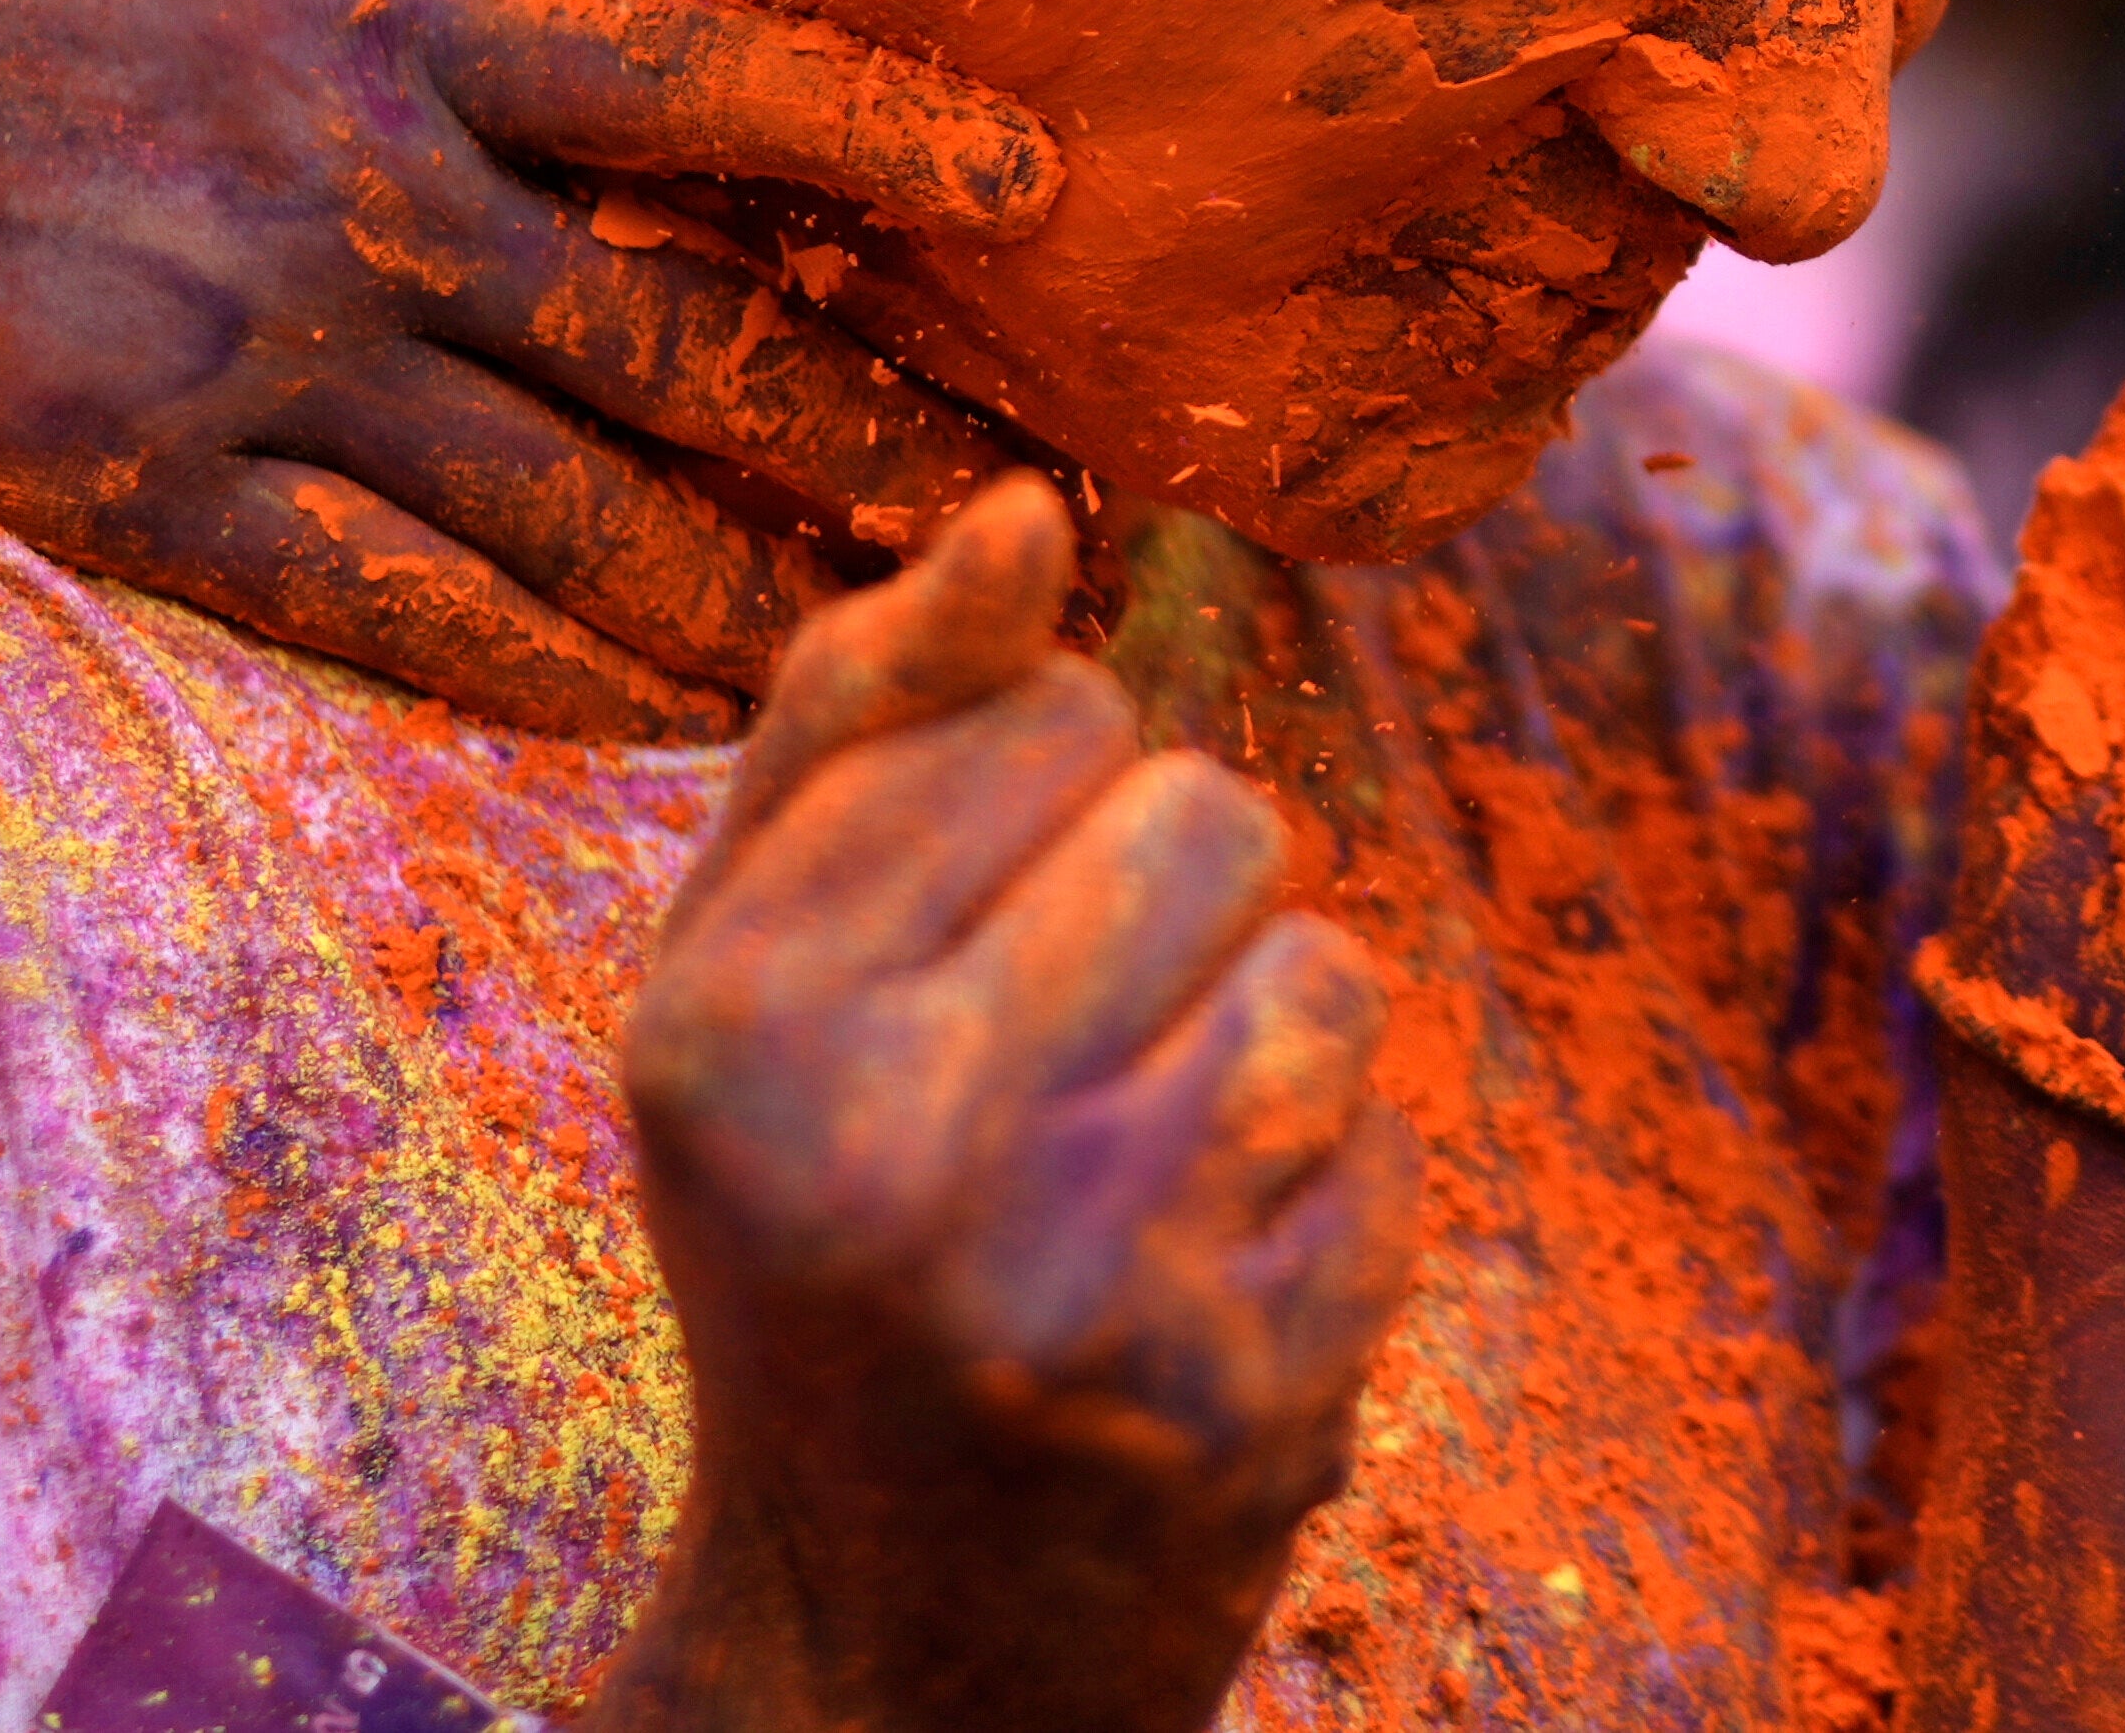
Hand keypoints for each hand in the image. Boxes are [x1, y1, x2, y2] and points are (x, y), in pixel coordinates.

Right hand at [0, 0, 1064, 727]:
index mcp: (376, 11)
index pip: (696, 76)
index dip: (880, 138)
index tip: (1037, 196)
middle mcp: (355, 190)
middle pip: (683, 336)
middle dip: (874, 434)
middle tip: (1044, 514)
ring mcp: (251, 354)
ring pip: (572, 510)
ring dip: (754, 592)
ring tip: (903, 653)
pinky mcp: (137, 491)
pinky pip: (392, 615)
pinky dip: (546, 678)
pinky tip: (668, 726)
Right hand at [601, 479, 1418, 1732]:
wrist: (879, 1638)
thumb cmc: (816, 1219)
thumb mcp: (750, 969)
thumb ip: (859, 714)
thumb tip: (1031, 504)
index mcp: (735, 1017)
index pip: (1043, 701)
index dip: (1040, 790)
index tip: (962, 934)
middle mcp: (892, 1145)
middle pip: (1206, 806)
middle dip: (1169, 896)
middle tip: (1062, 1053)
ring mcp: (1080, 1276)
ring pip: (1321, 958)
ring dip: (1265, 1029)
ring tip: (1142, 1149)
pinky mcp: (1245, 1386)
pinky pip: (1389, 1137)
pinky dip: (1326, 1185)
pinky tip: (1203, 1270)